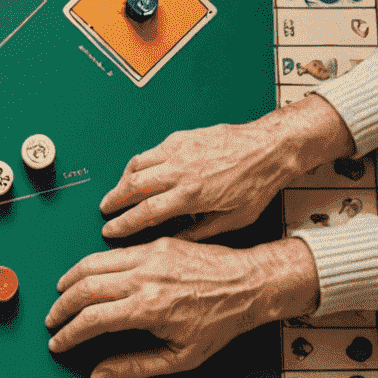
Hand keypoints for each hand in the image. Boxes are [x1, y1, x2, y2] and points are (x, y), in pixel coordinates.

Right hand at [46, 237, 318, 377]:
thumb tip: (100, 375)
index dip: (68, 334)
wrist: (251, 283)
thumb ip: (136, 366)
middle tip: (53, 321)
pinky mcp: (155, 244)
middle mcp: (144, 278)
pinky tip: (88, 275)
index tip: (59, 343)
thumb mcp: (181, 356)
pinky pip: (113, 252)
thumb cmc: (221, 321)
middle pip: (84, 289)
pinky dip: (92, 264)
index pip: (91, 320)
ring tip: (61, 295)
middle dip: (61, 307)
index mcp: (148, 308)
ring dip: (70, 281)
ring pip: (92, 264)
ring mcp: (148, 257)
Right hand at [98, 96, 353, 240]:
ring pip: (136, 165)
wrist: (273, 147)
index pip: (144, 212)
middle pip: (132, 187)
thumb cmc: (258, 182)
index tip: (110, 231)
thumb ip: (200, 231)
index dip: (123, 224)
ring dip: (122, 181)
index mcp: (191, 195)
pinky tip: (141, 171)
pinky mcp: (182, 137)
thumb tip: (176, 240)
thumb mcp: (234, 219)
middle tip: (105, 211)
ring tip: (118, 192)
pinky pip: (151, 151)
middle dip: (113, 201)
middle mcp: (180, 170)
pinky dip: (140, 163)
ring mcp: (179, 150)